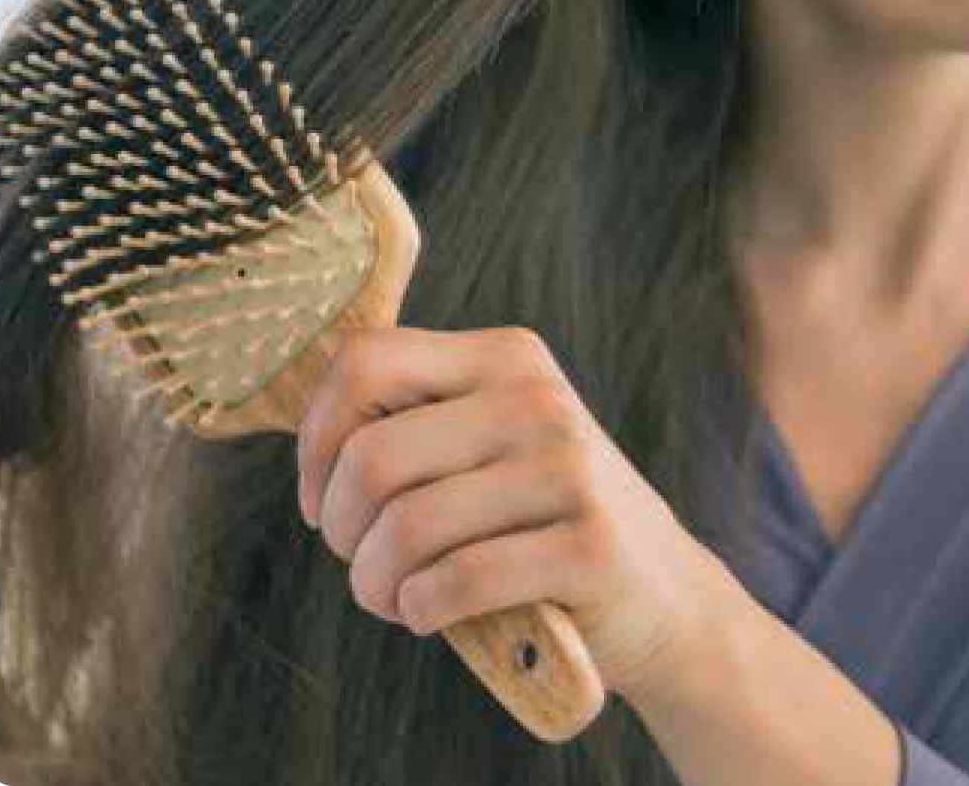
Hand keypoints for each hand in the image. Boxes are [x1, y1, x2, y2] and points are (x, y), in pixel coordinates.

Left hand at [295, 325, 734, 697]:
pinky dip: (420, 610)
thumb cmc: (541, 520)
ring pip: (406, 526)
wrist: (664, 592)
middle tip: (360, 561)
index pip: (365, 361)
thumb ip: (414, 422)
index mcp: (505, 356)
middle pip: (371, 456)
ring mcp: (570, 468)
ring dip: (373, 583)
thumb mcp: (489, 443)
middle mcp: (538, 397)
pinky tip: (430, 614)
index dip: (315, 438)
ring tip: (390, 596)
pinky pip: (456, 581)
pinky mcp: (590, 545)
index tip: (320, 496)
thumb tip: (304, 435)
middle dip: (340, 528)